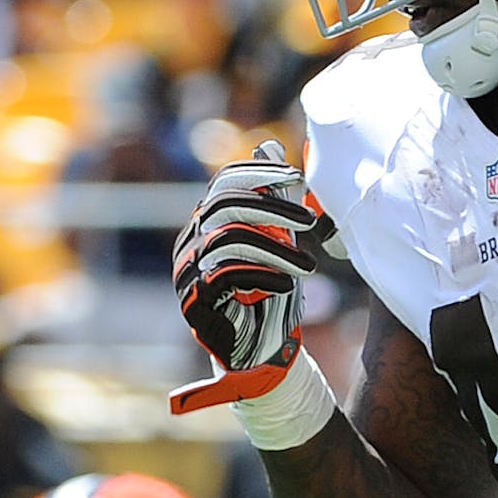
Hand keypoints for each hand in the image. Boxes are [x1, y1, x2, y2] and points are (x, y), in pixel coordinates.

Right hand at [169, 141, 331, 413]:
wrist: (258, 352)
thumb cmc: (268, 293)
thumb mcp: (276, 240)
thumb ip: (272, 199)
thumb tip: (270, 145)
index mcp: (205, 224)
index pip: (223, 183)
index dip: (258, 174)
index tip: (296, 177)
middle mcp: (189, 243)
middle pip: (223, 205)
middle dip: (273, 208)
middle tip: (310, 220)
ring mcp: (187, 272)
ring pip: (228, 239)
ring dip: (278, 249)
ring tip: (310, 265)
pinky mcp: (194, 300)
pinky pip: (226, 273)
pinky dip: (263, 274)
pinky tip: (288, 284)